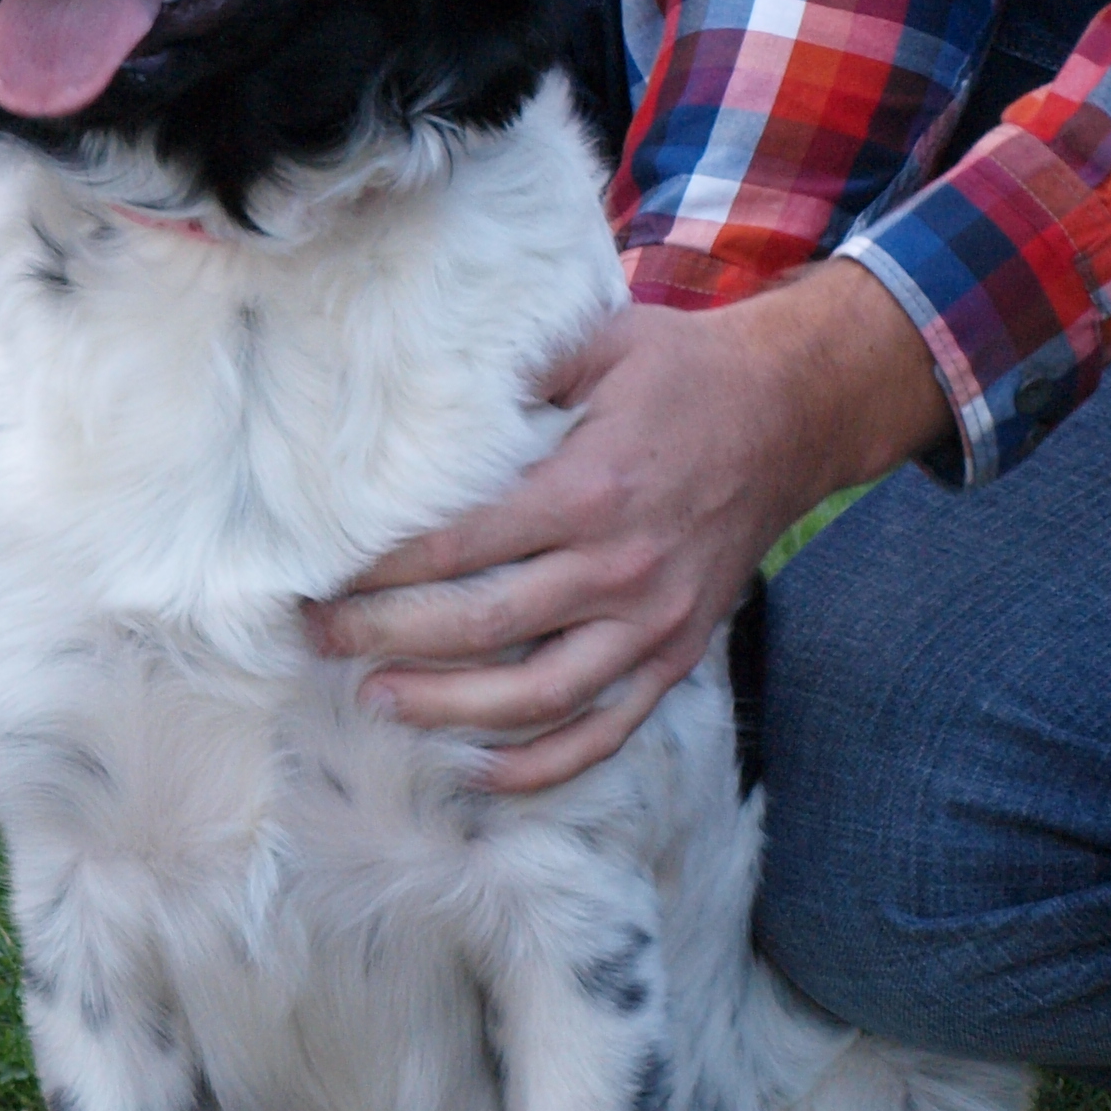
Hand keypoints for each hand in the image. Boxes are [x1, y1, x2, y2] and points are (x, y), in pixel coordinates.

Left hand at [303, 262, 951, 791]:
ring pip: (536, 696)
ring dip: (448, 711)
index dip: (379, 571)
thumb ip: (511, 371)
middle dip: (385, 638)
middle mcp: (620, 567)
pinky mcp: (677, 653)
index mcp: (588, 490)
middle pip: (480, 627)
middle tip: (318, 638)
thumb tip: (415, 393)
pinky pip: (605, 729)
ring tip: (376, 701)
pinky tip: (478, 768)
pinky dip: (543, 762)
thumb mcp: (595, 342)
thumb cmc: (681, 372)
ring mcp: (652, 622)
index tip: (320, 576)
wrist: (792, 412)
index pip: (457, 548)